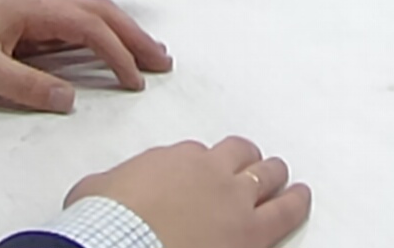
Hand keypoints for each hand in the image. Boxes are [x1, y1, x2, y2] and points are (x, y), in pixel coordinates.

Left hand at [0, 0, 169, 113]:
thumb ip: (27, 86)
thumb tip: (70, 98)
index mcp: (31, 7)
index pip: (89, 26)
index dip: (118, 53)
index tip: (136, 80)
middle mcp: (34, 2)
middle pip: (97, 11)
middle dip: (133, 35)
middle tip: (162, 60)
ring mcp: (26, 10)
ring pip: (84, 14)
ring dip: (117, 31)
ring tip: (143, 53)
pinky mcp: (16, 21)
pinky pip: (66, 24)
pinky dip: (93, 35)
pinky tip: (99, 51)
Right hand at [69, 136, 310, 247]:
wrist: (120, 246)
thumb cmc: (104, 223)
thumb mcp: (92, 190)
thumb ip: (109, 183)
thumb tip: (100, 190)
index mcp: (173, 159)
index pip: (195, 154)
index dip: (199, 167)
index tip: (197, 177)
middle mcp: (209, 172)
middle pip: (240, 154)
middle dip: (245, 161)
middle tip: (249, 168)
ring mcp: (234, 201)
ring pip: (267, 175)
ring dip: (273, 175)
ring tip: (280, 177)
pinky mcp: (251, 233)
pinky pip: (286, 211)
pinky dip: (296, 202)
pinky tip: (301, 198)